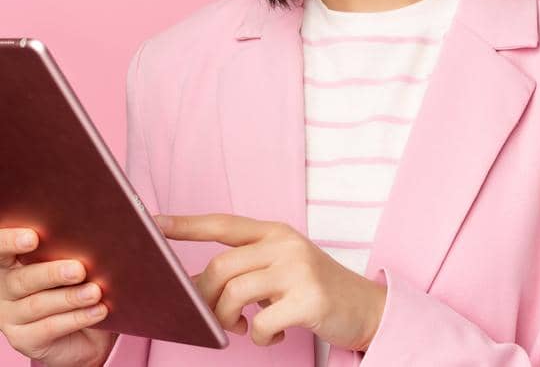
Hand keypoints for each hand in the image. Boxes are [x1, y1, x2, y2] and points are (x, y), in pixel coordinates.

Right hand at [0, 227, 116, 366]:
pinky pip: (49, 328)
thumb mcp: (81, 263)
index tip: (33, 237)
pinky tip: (98, 310)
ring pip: (37, 304)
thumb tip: (107, 228)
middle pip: (21, 279)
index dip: (10, 241)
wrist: (89, 333)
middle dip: (51, 273)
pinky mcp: (24, 339)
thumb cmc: (82, 284)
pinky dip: (76, 318)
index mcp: (12, 262)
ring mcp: (10, 316)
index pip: (2, 249)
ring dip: (69, 298)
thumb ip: (80, 247)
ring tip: (95, 292)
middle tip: (79, 269)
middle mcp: (5, 288)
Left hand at [154, 213, 386, 349]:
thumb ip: (241, 270)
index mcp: (276, 233)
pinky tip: (271, 337)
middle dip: (205, 299)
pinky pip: (260, 323)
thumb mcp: (279, 270)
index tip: (152, 222)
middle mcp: (287, 245)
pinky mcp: (310, 299)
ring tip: (241, 328)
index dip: (185, 224)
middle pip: (220, 268)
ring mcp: (300, 270)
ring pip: (234, 294)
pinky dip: (257, 338)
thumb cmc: (313, 290)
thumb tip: (187, 285)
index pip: (223, 224)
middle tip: (214, 318)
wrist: (367, 308)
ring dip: (227, 320)